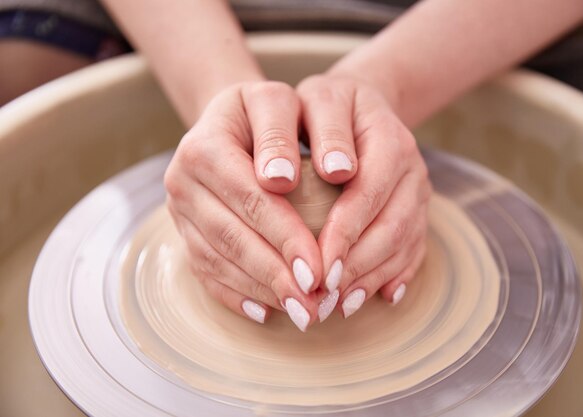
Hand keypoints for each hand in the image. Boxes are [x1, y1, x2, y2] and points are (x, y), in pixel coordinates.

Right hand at [164, 81, 323, 330]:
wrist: (228, 120)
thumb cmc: (263, 110)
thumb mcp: (274, 100)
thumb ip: (278, 131)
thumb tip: (280, 181)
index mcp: (203, 147)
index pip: (250, 199)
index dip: (285, 236)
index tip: (318, 268)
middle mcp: (182, 183)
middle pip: (231, 237)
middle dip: (275, 274)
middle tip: (314, 304)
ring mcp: (179, 213)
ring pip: (218, 260)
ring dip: (261, 291)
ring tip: (302, 312)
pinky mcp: (184, 233)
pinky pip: (206, 271)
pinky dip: (236, 295)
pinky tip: (266, 312)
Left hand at [297, 75, 430, 319]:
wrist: (362, 104)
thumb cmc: (329, 104)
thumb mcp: (321, 99)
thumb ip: (326, 128)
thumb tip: (336, 172)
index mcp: (390, 140)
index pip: (369, 193)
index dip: (345, 232)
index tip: (317, 264)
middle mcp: (412, 170)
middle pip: (391, 227)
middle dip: (357, 266)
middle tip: (323, 295)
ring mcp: (419, 194)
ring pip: (403, 244)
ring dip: (372, 278)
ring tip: (339, 305)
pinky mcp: (417, 211)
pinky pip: (413, 249)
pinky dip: (394, 276)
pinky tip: (374, 298)